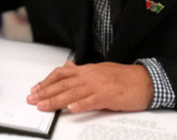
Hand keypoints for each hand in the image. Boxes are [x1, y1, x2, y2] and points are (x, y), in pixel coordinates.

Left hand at [27, 61, 152, 112]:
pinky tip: (71, 109)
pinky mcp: (109, 96)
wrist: (145, 80)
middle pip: (63, 84)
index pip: (62, 74)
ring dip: (56, 100)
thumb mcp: (99, 70)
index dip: (46, 82)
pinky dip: (81, 105)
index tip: (35, 90)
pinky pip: (92, 101)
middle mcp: (90, 76)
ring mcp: (99, 86)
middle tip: (32, 100)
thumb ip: (82, 71)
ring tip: (44, 106)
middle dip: (45, 92)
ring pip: (73, 92)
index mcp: (87, 70)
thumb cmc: (123, 77)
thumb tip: (68, 66)